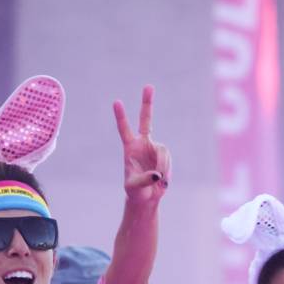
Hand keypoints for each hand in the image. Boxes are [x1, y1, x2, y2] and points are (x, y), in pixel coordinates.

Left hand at [113, 85, 170, 205]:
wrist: (146, 196)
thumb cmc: (135, 191)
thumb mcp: (133, 187)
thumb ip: (143, 180)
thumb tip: (157, 175)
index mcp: (130, 148)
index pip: (124, 129)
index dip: (121, 116)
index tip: (116, 102)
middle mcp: (143, 143)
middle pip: (146, 120)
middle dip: (147, 103)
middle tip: (149, 86)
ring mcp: (155, 148)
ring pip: (163, 151)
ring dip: (162, 166)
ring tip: (159, 180)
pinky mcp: (164, 156)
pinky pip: (167, 160)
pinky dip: (166, 171)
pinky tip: (162, 181)